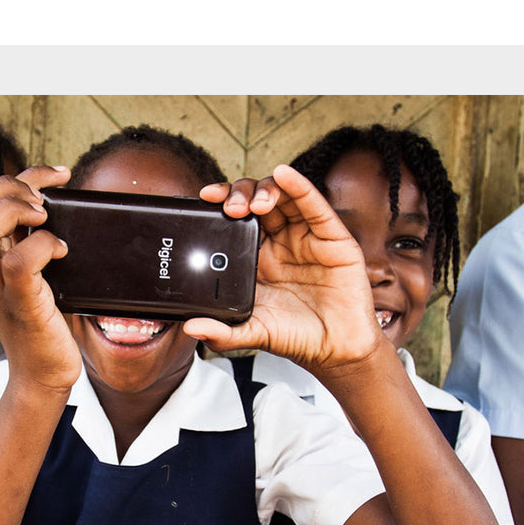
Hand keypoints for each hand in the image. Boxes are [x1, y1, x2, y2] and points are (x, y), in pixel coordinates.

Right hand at [0, 166, 83, 393]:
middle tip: (44, 202)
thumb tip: (62, 208)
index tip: (53, 177)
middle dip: (6, 188)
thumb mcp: (34, 277)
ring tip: (45, 218)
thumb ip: (34, 244)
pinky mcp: (22, 308)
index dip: (11, 177)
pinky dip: (43, 246)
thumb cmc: (45, 326)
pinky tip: (62, 251)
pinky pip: (19, 265)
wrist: (44, 377)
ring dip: (14, 211)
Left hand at [187, 166, 381, 373]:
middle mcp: (279, 242)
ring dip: (265, 189)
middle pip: (256, 201)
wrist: (335, 349)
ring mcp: (305, 237)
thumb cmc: (296, 336)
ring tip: (255, 203)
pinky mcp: (332, 237)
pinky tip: (285, 175)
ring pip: (284, 197)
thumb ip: (221, 332)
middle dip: (240, 195)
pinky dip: (299, 186)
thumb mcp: (251, 333)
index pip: (235, 221)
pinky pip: (314, 206)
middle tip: (230, 208)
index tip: (205, 199)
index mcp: (256, 259)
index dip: (220, 204)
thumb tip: (189, 327)